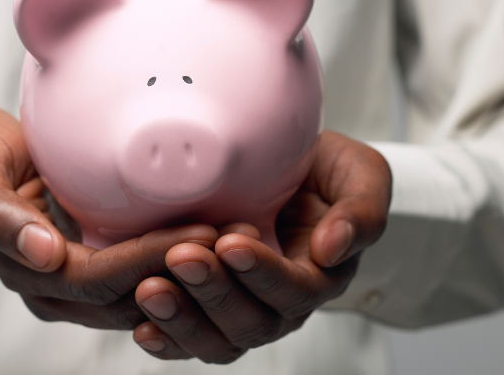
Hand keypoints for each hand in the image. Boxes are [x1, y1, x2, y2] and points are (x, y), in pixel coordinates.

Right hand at [0, 106, 217, 328]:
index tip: (202, 233)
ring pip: (143, 299)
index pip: (99, 279)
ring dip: (191, 276)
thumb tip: (41, 254)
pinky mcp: (95, 268)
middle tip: (239, 237)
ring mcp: (76, 285)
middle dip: (185, 270)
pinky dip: (178, 268)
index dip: (150, 260)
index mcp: (26, 268)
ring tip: (240, 241)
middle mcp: (54, 288)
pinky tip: (214, 242)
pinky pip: (143, 282)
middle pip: (129, 296)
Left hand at [131, 131, 390, 362]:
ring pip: (218, 339)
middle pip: (252, 322)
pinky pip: (189, 339)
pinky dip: (167, 338)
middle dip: (216, 291)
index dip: (264, 273)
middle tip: (183, 257)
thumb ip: (361, 209)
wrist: (282, 164)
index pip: (295, 291)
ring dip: (183, 318)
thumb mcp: (357, 173)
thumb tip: (333, 249)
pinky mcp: (206, 307)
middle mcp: (279, 302)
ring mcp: (241, 308)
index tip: (232, 242)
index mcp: (318, 275)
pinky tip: (143, 326)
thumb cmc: (320, 168)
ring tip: (150, 288)